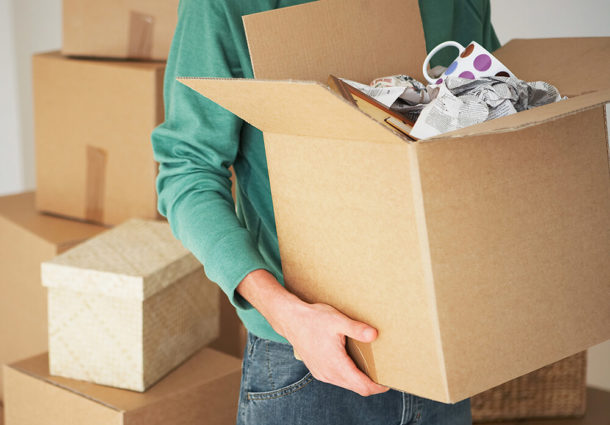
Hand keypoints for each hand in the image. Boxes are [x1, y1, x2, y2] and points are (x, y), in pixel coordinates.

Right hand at [237, 269, 388, 396]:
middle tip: (383, 373)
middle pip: (356, 388)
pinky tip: (352, 363)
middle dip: (371, 384)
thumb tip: (374, 334)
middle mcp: (328, 374)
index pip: (362, 386)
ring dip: (358, 380)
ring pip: (346, 384)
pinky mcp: (317, 370)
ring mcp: (322, 373)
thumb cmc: (313, 319)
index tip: (388, 381)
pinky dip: (348, 376)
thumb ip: (357, 329)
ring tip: (370, 368)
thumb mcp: (337, 321)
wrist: (290, 319)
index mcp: (336, 365)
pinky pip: (337, 379)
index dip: (377, 387)